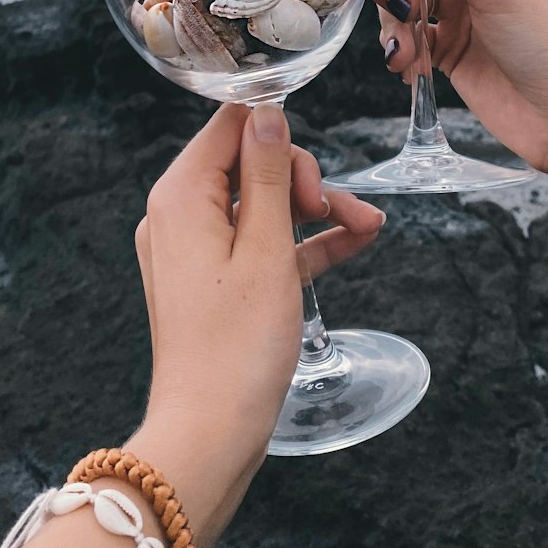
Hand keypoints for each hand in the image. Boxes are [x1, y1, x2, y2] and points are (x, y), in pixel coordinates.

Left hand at [127, 102, 383, 547]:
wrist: (210, 435)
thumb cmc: (236, 349)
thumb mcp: (266, 250)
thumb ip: (269, 174)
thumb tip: (267, 112)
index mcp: (181, 195)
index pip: (230, 125)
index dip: (279, 136)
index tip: (313, 172)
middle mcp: (179, 214)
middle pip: (249, 162)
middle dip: (303, 179)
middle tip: (333, 212)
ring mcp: (195, 250)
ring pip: (264, 205)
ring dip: (317, 211)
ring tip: (368, 225)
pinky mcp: (214, 282)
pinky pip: (263, 243)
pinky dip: (305, 242)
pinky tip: (356, 240)